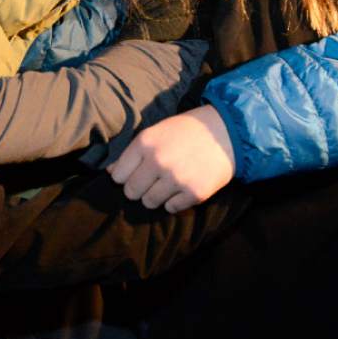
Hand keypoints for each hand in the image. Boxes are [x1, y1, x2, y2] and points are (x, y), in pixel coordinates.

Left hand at [108, 104, 235, 212]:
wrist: (227, 130)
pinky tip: (182, 186)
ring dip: (156, 196)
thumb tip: (110, 172)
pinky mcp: (195, 193)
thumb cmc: (187, 129)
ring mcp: (177, 179)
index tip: (133, 174)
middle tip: (151, 180)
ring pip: (149, 202)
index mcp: (145, 143)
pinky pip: (171, 209)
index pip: (118, 175)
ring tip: (167, 183)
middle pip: (131, 192)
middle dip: (138, 188)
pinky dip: (175, 201)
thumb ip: (133, 152)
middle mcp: (158, 162)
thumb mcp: (156, 131)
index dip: (124, 176)